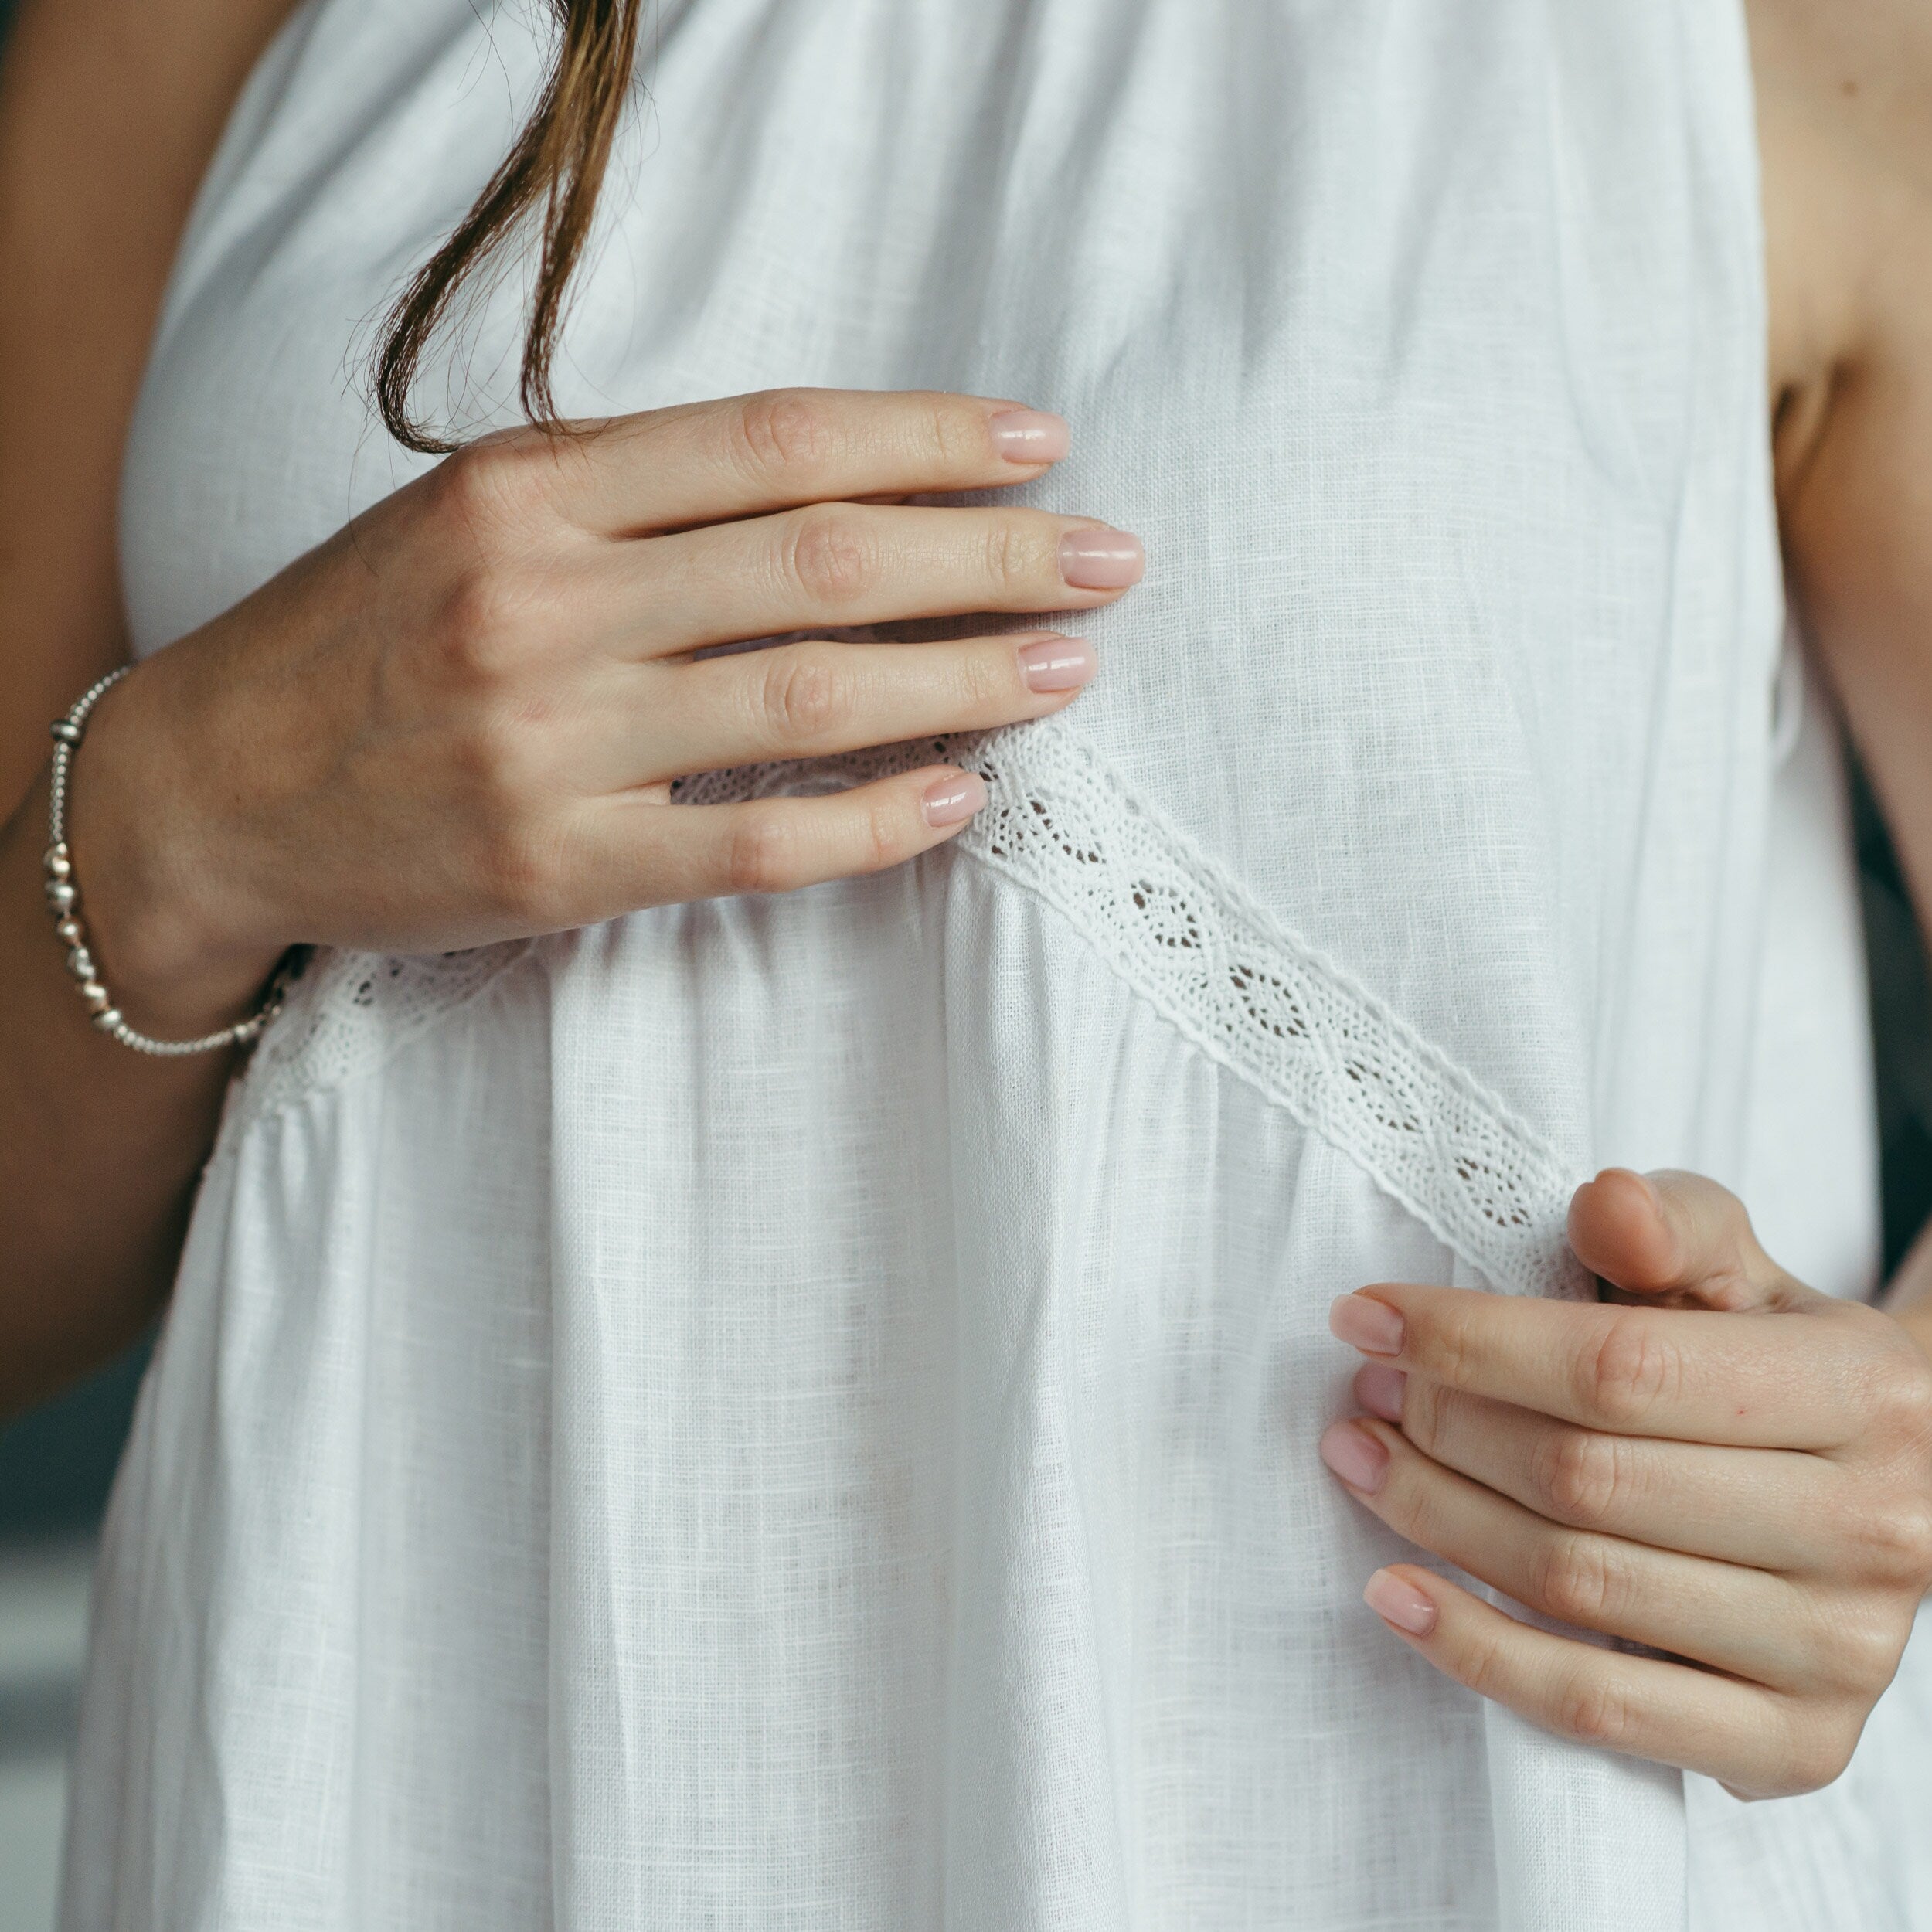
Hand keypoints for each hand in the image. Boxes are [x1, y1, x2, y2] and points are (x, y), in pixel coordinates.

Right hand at [70, 390, 1139, 1034]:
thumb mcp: (478, 515)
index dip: (927, 441)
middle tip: (1108, 561)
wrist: (215, 786)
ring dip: (961, 681)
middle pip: (818, 560)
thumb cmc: (367, 637)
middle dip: (989, 556)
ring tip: (1067, 671)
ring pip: (804, 699)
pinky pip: (752, 844)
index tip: (1040, 448)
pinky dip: (870, 821)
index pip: (774, 441)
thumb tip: (843, 491)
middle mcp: (543, 599)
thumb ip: (636, 492)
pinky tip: (960, 798)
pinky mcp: (557, 864)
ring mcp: (549, 738)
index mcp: (531, 489)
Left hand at [1318, 1169, 1931, 1797]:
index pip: (1620, 1368)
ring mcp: (1844, 1650)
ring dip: (1436, 1522)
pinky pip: (1603, 1711)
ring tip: (1361, 1464)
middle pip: (1586, 1481)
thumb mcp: (1738, 1267)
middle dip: (1443, 1430)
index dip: (1471, 1343)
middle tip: (1363, 1398)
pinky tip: (1396, 1594)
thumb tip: (1605, 1203)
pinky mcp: (1802, 1745)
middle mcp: (1873, 1528)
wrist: (1889, 1488)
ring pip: (1580, 1588)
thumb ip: (1672, 1223)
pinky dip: (1479, 1653)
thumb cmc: (1772, 1356)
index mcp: (1861, 1390)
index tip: (1364, 1318)